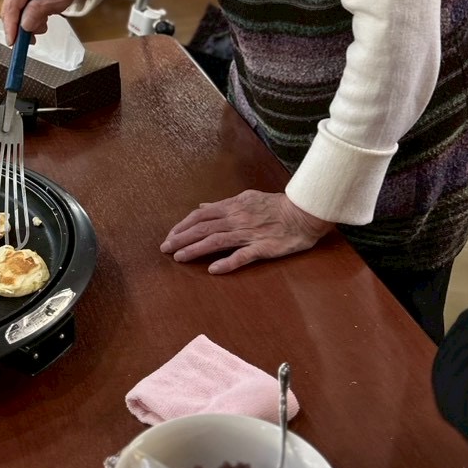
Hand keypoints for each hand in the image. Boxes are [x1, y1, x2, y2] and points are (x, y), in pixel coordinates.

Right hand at [2, 0, 93, 41]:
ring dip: (26, 23)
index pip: (13, 4)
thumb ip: (40, 11)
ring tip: (43, 23)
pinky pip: (15, 11)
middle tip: (32, 39)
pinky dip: (25, 19)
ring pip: (12, 12)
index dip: (11, 24)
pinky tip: (39, 18)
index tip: (12, 41)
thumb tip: (24, 25)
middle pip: (10, 9)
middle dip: (19, 27)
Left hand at [161, 190, 332, 273]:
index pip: (201, 215)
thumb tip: (203, 206)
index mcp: (233, 206)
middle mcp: (237, 219)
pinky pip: (242, 256)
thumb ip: (224, 204)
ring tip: (179, 258)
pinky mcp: (263, 248)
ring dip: (195, 249)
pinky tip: (213, 270)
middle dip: (181, 238)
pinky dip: (227, 263)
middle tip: (165, 249)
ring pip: (216, 241)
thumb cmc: (276, 205)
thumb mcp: (247, 198)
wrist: (303, 212)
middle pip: (203, 228)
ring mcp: (249, 234)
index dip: (183, 225)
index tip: (170, 235)